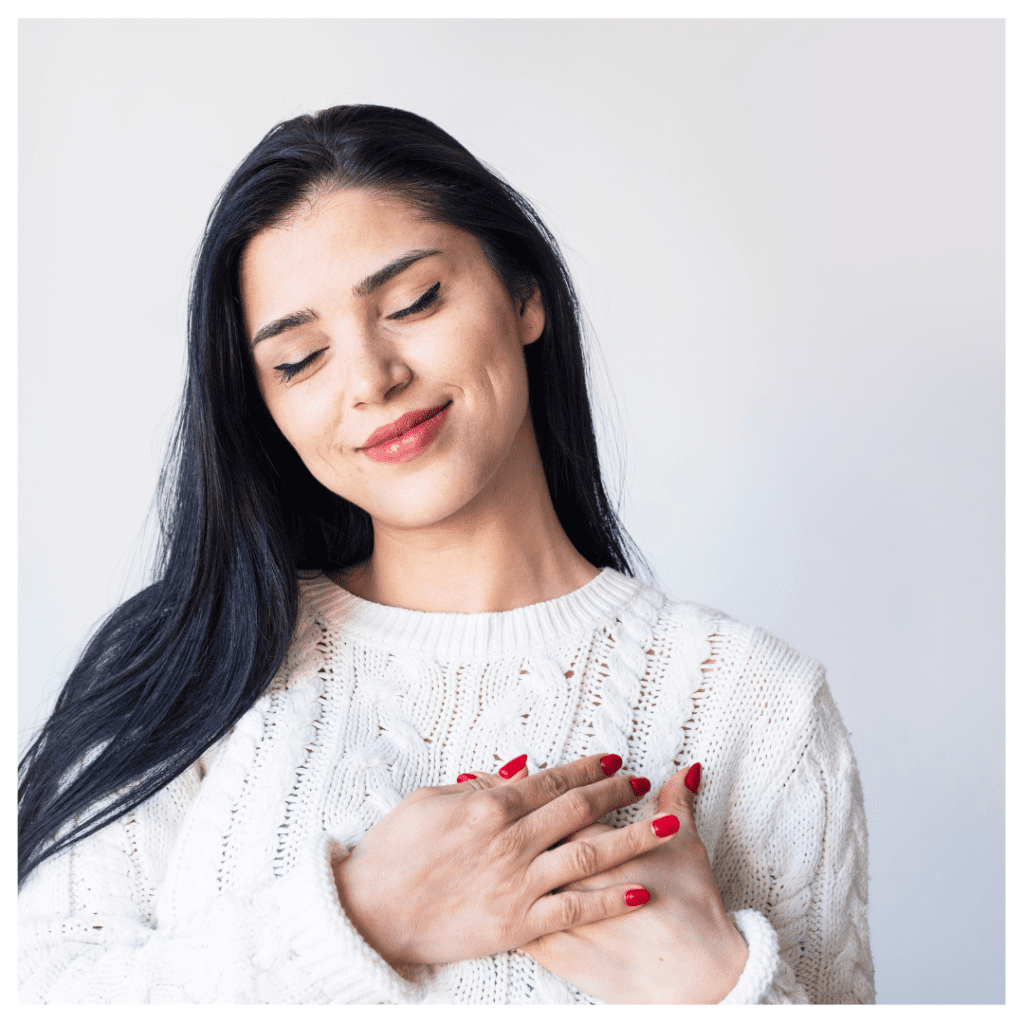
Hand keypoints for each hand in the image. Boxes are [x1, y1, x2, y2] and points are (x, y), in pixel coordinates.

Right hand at [332, 753, 680, 967]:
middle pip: (578, 809)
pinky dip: (609, 899)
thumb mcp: (429, 800)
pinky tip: (639, 890)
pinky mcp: (518, 923)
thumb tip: (518, 768)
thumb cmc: (394, 851)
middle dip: (616, 794)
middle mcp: (511, 841)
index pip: (552, 780)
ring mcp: (518, 883)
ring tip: (668, 828)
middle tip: (642, 785)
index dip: (587, 768)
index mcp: (489, 807)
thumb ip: (478, 785)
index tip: (613, 761)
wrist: (371, 913)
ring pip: (588, 854)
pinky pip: (574, 909)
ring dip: (632, 839)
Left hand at [487, 763, 749, 1002]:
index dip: (534, 787)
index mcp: (595, 844)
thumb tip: (687, 768)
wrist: (697, 977)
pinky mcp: (554, 950)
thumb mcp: (686, 848)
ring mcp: (557, 916)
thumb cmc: (693, 910)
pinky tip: (480, 887)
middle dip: (501, 812)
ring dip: (489, 852)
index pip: (557, 805)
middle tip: (479, 789)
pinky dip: (495, 900)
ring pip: (512, 876)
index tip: (513, 770)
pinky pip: (512, 922)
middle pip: (526, 835)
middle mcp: (569, 876)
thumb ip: (678, 802)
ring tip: (470, 832)